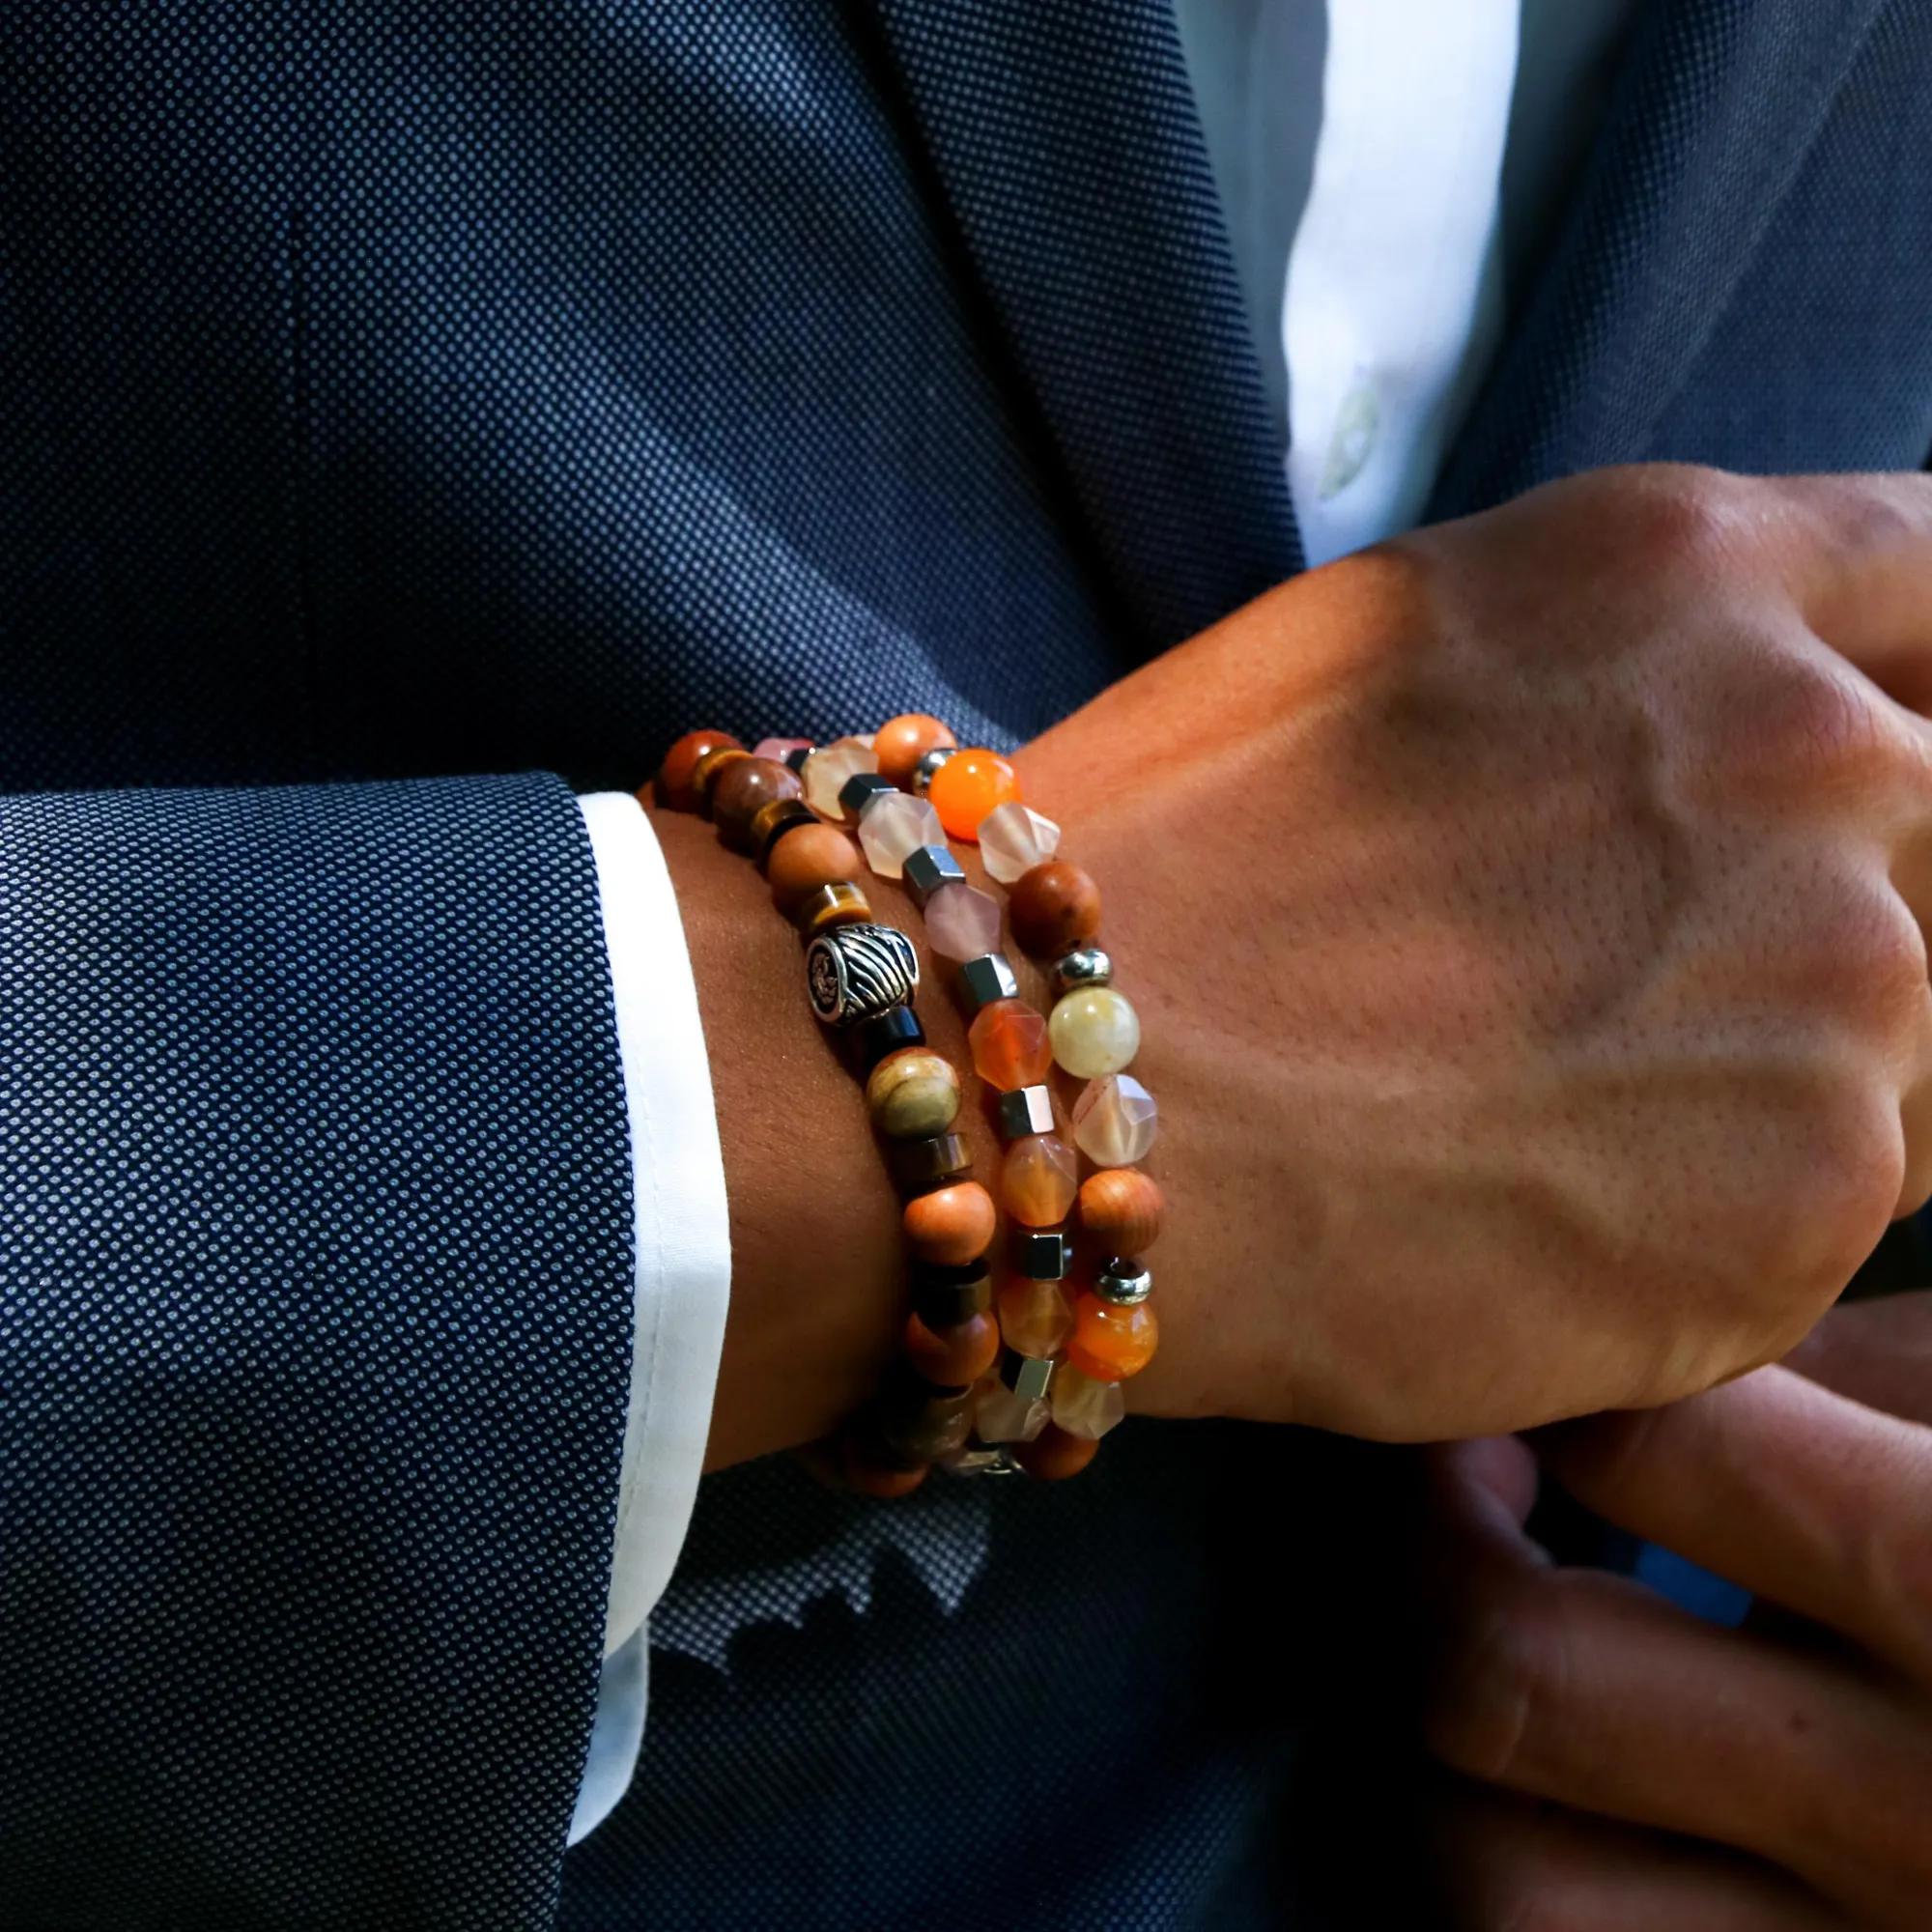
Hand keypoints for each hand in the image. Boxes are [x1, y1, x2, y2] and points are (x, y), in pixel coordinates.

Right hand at [1017, 464, 1931, 1437]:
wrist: (1037, 1084)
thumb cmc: (1165, 864)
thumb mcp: (1400, 657)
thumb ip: (1629, 665)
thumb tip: (1774, 719)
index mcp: (1689, 572)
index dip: (1923, 679)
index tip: (1886, 758)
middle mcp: (1810, 744)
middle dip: (1864, 896)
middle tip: (1672, 983)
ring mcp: (1838, 972)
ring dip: (1805, 1065)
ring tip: (1589, 1113)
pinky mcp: (1809, 1190)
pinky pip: (1854, 1193)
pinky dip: (1741, 1208)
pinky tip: (1567, 1211)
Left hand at [1420, 1292, 1931, 1928]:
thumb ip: (1874, 1366)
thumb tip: (1659, 1340)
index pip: (1648, 1445)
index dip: (1558, 1370)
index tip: (1547, 1350)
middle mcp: (1921, 1813)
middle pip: (1518, 1667)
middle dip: (1434, 1543)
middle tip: (1459, 1472)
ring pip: (1501, 1880)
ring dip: (1447, 1750)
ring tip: (1494, 1639)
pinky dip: (1522, 1886)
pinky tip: (1558, 1795)